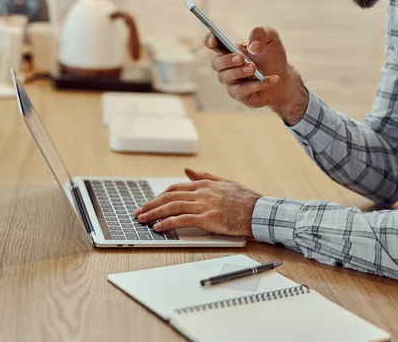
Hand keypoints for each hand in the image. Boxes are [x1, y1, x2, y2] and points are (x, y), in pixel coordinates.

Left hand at [133, 168, 260, 237]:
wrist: (258, 212)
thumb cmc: (244, 200)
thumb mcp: (224, 182)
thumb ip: (204, 176)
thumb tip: (188, 170)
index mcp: (204, 184)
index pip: (175, 188)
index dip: (160, 196)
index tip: (151, 203)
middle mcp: (201, 193)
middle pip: (169, 196)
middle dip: (151, 204)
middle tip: (139, 212)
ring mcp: (204, 205)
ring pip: (172, 207)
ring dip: (154, 213)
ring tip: (143, 220)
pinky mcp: (207, 219)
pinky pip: (182, 220)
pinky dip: (167, 223)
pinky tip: (158, 227)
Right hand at [205, 26, 308, 124]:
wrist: (284, 80)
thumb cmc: (273, 57)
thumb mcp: (271, 38)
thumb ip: (260, 33)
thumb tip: (252, 47)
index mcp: (230, 49)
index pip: (212, 43)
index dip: (209, 40)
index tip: (214, 39)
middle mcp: (227, 66)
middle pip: (216, 63)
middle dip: (227, 60)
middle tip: (241, 58)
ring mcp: (231, 81)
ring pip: (225, 77)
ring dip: (239, 72)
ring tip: (255, 68)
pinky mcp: (239, 94)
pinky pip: (241, 90)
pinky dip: (258, 84)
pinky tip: (273, 78)